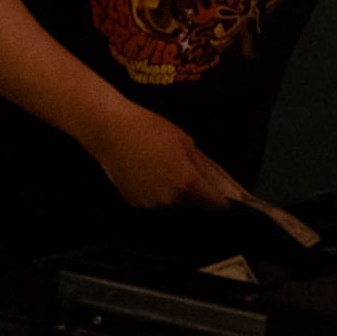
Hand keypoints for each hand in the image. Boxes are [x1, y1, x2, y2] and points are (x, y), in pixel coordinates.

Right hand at [86, 101, 235, 211]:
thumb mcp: (185, 141)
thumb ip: (204, 165)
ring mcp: (151, 203)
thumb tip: (219, 180)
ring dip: (175, 195)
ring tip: (164, 171)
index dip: (222, 201)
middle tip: (188, 174)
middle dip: (196, 195)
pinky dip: (155, 194)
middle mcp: (170, 198)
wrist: (111, 130)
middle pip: (193, 205)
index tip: (225, 200)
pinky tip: (149, 175)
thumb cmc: (147, 129)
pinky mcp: (135, 203)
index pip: (214, 202)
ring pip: (173, 206)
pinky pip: (153, 203)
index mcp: (187, 181)